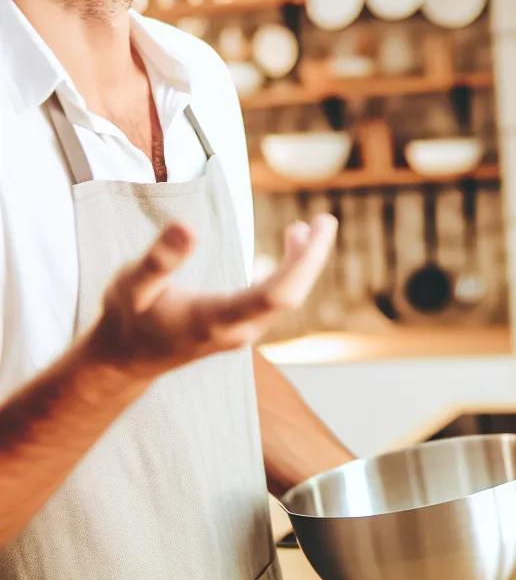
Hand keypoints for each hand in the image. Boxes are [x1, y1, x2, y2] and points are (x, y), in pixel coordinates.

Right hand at [87, 215, 337, 379]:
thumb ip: (159, 260)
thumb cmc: (128, 318)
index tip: (317, 229)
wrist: (124, 359)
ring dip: (305, 262)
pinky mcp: (243, 327)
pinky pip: (279, 298)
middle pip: (291, 296)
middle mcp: (237, 331)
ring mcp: (243, 333)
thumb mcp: (130, 284)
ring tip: (312, 225)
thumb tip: (186, 226)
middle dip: (313, 258)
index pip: (275, 294)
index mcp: (213, 320)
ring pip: (288, 297)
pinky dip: (292, 268)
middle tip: (326, 220)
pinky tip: (295, 240)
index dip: (303, 263)